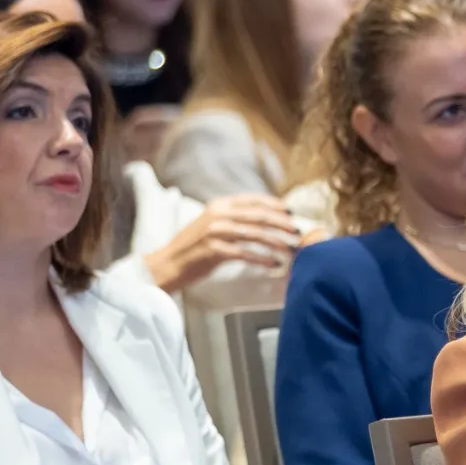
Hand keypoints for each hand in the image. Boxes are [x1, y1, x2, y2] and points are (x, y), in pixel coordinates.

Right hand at [143, 194, 306, 291]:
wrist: (168, 264)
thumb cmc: (194, 248)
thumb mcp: (212, 225)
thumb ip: (234, 219)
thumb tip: (265, 220)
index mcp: (219, 205)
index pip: (254, 200)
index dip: (276, 205)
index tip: (291, 213)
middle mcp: (218, 215)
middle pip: (259, 215)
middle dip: (282, 224)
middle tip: (298, 233)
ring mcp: (215, 232)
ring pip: (255, 233)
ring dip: (277, 242)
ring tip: (291, 250)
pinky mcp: (213, 250)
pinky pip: (245, 253)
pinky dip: (262, 259)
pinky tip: (273, 264)